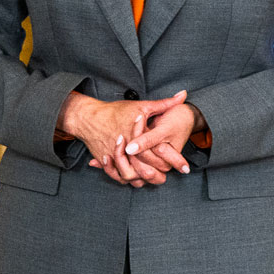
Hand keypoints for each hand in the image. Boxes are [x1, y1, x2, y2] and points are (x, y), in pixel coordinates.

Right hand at [61, 90, 186, 187]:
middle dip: (158, 176)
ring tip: (150, 176)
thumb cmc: (115, 111)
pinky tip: (133, 175)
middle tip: (165, 176)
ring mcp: (115, 158)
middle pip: (146, 171)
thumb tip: (183, 95)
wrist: (89, 117)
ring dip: (141, 179)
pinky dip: (125, 178)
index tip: (184, 168)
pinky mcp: (106, 161)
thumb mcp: (141, 106)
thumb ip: (163, 104)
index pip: (160, 155)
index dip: (174, 162)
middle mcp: (127, 151)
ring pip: (131, 176)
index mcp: (139, 139)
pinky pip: (116, 176)